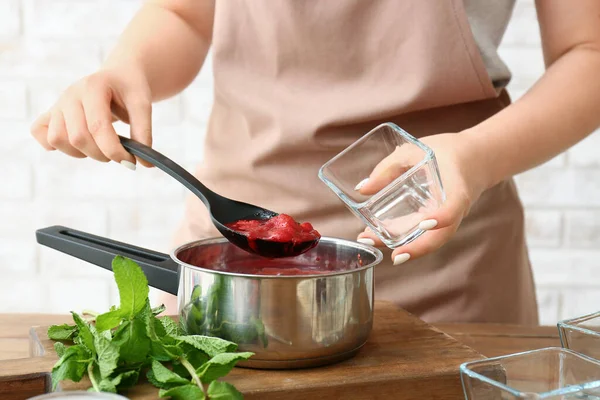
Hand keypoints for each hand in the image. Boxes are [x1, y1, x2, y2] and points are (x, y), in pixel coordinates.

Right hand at [30, 66, 153, 168]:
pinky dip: (56, 145)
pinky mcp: (51, 113)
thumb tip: (145, 163)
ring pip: (57, 139)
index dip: (113, 149)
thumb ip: (144, 131)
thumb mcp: (142, 104)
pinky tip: (77, 144)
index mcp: (93, 87)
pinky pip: (40, 134)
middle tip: (118, 153)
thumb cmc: (130, 89)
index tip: (130, 161)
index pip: (97, 126)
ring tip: (99, 147)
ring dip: (80, 153)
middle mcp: (70, 94)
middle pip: (77, 137)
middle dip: (101, 154)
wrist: (119, 75)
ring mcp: (58, 104)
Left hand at [356, 132, 487, 264]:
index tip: (425, 223)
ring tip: (370, 241)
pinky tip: (377, 236)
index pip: (454, 207)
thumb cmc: (444, 152)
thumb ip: (389, 168)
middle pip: (440, 236)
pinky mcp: (439, 223)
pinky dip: (403, 239)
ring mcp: (448, 219)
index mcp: (456, 187)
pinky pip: (423, 236)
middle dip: (416, 248)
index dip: (442, 217)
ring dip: (403, 247)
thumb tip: (363, 189)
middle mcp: (456, 209)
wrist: (473, 158)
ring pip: (429, 240)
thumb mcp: (415, 150)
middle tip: (392, 255)